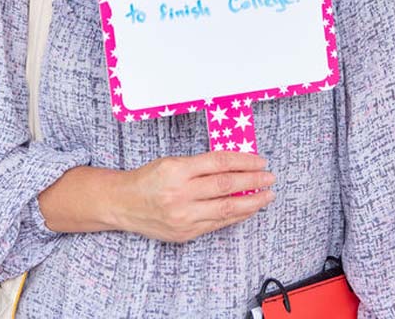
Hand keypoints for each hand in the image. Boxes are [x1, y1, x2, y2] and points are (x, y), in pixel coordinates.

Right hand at [115, 151, 275, 242]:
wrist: (124, 204)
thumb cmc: (149, 180)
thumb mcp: (172, 163)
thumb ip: (202, 165)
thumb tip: (236, 165)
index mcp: (176, 170)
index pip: (219, 163)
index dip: (244, 161)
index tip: (260, 161)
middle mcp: (180, 194)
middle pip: (225, 186)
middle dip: (253, 181)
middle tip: (269, 178)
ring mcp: (183, 216)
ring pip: (226, 208)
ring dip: (251, 202)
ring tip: (266, 196)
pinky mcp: (186, 233)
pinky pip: (218, 223)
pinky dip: (236, 215)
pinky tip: (248, 209)